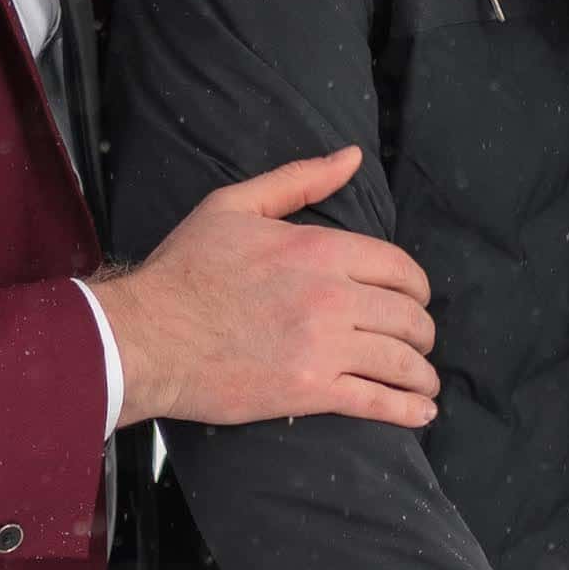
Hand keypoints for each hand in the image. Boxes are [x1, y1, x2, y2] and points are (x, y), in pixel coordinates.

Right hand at [91, 149, 439, 429]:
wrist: (146, 336)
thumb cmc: (184, 270)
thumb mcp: (235, 206)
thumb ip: (299, 179)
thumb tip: (350, 157)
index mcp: (320, 248)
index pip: (399, 268)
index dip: (416, 288)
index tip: (413, 301)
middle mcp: (332, 295)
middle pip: (408, 316)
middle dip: (421, 332)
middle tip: (416, 343)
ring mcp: (324, 345)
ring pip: (401, 360)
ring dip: (421, 374)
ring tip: (422, 382)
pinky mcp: (309, 390)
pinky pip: (378, 401)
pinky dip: (408, 409)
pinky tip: (421, 412)